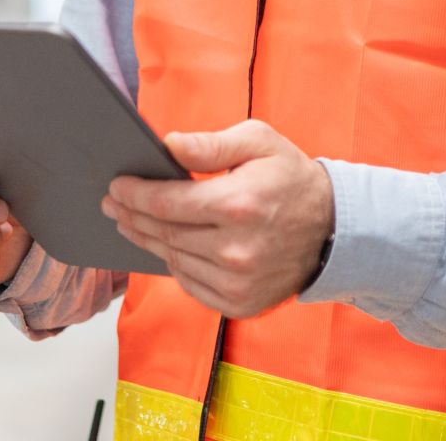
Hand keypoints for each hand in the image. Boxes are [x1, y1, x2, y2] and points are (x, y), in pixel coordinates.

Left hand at [104, 119, 332, 318]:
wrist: (333, 229)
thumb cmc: (291, 178)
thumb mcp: (259, 142)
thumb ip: (210, 144)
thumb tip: (167, 145)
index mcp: (238, 204)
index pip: (167, 203)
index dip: (135, 194)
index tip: (116, 186)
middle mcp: (236, 250)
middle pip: (164, 234)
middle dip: (132, 216)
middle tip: (112, 203)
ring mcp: (238, 283)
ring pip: (173, 261)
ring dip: (148, 241)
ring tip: (132, 223)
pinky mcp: (240, 304)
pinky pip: (191, 284)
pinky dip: (175, 265)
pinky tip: (167, 246)